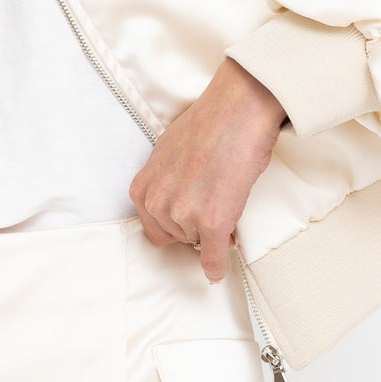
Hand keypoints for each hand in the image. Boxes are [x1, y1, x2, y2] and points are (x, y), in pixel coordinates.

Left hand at [128, 57, 287, 282]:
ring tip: (227, 203)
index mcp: (143, 187)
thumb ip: (167, 180)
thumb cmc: (209, 123)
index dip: (175, 225)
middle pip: (175, 237)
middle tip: (214, 209)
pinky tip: (218, 270)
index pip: (152, 227)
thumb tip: (178, 194)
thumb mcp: (169, 152)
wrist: (237, 111)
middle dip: (194, 228)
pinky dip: (217, 266)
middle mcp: (158, 203)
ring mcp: (184, 214)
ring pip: (198, 242)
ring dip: (213, 233)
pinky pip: (213, 257)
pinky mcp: (212, 222)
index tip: (189, 223)